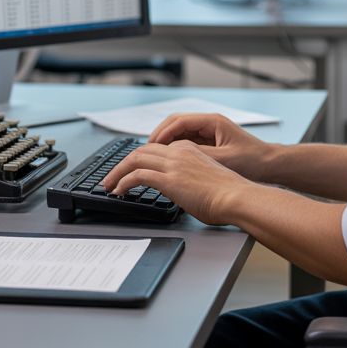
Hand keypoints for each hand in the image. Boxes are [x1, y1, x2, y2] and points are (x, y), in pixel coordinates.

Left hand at [98, 140, 254, 225]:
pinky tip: (118, 190)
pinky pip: (137, 175)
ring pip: (135, 159)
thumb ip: (191, 179)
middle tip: (111, 177)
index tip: (130, 170)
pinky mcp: (169, 178)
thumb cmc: (229, 195)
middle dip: (122, 164)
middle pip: (141, 150)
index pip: (156, 149)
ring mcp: (173, 164)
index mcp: (189, 150)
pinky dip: (123, 181)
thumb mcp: (207, 179)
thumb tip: (184, 192)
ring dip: (117, 172)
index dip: (139, 159)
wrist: (238, 198)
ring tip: (108, 185)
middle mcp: (179, 152)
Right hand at [148, 113, 275, 181]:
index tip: (149, 146)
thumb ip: (198, 155)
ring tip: (153, 158)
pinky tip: (169, 162)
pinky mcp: (210, 143)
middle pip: (175, 124)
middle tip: (146, 152)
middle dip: (159, 137)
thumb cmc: (253, 161)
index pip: (178, 121)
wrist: (271, 166)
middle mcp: (209, 124)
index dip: (161, 133)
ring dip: (166, 144)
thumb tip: (174, 156)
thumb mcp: (223, 159)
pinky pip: (187, 143)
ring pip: (180, 134)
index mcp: (212, 121)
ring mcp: (209, 133)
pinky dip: (176, 150)